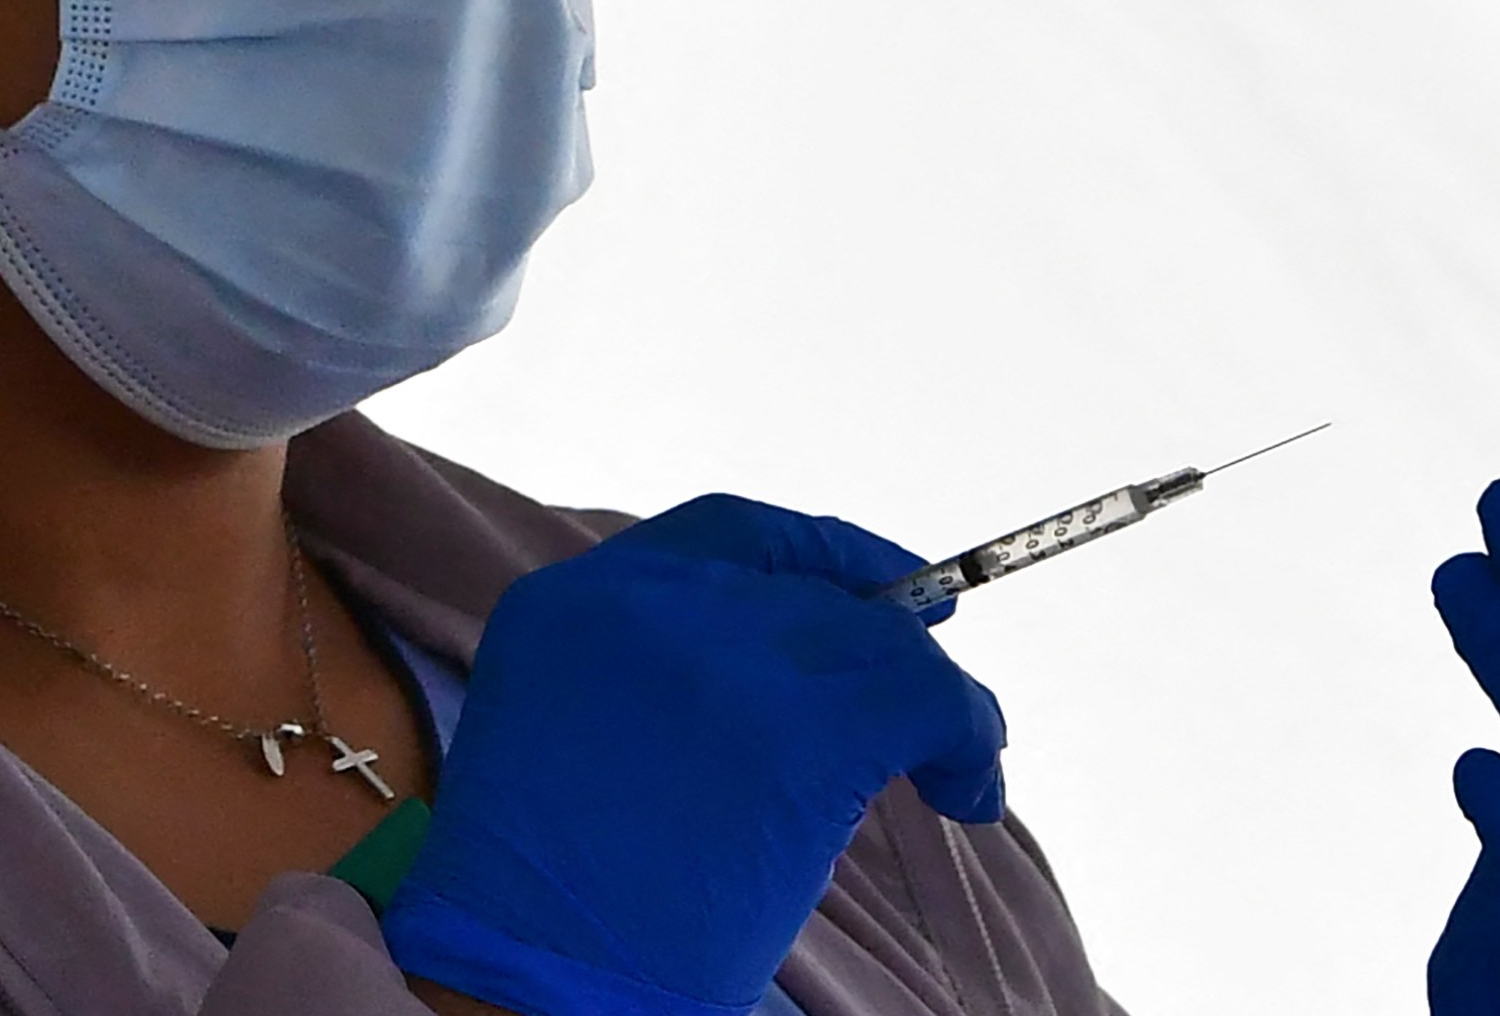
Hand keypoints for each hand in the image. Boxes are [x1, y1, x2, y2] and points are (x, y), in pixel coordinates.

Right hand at [383, 494, 1006, 1015]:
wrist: (530, 983)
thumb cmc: (550, 900)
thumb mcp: (575, 735)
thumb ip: (671, 672)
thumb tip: (812, 669)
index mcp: (578, 603)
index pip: (732, 529)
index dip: (824, 553)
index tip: (883, 581)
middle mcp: (650, 607)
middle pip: (817, 591)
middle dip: (887, 645)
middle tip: (932, 704)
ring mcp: (728, 662)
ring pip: (881, 642)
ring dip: (938, 704)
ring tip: (956, 767)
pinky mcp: (798, 733)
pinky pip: (927, 701)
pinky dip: (967, 738)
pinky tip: (969, 789)